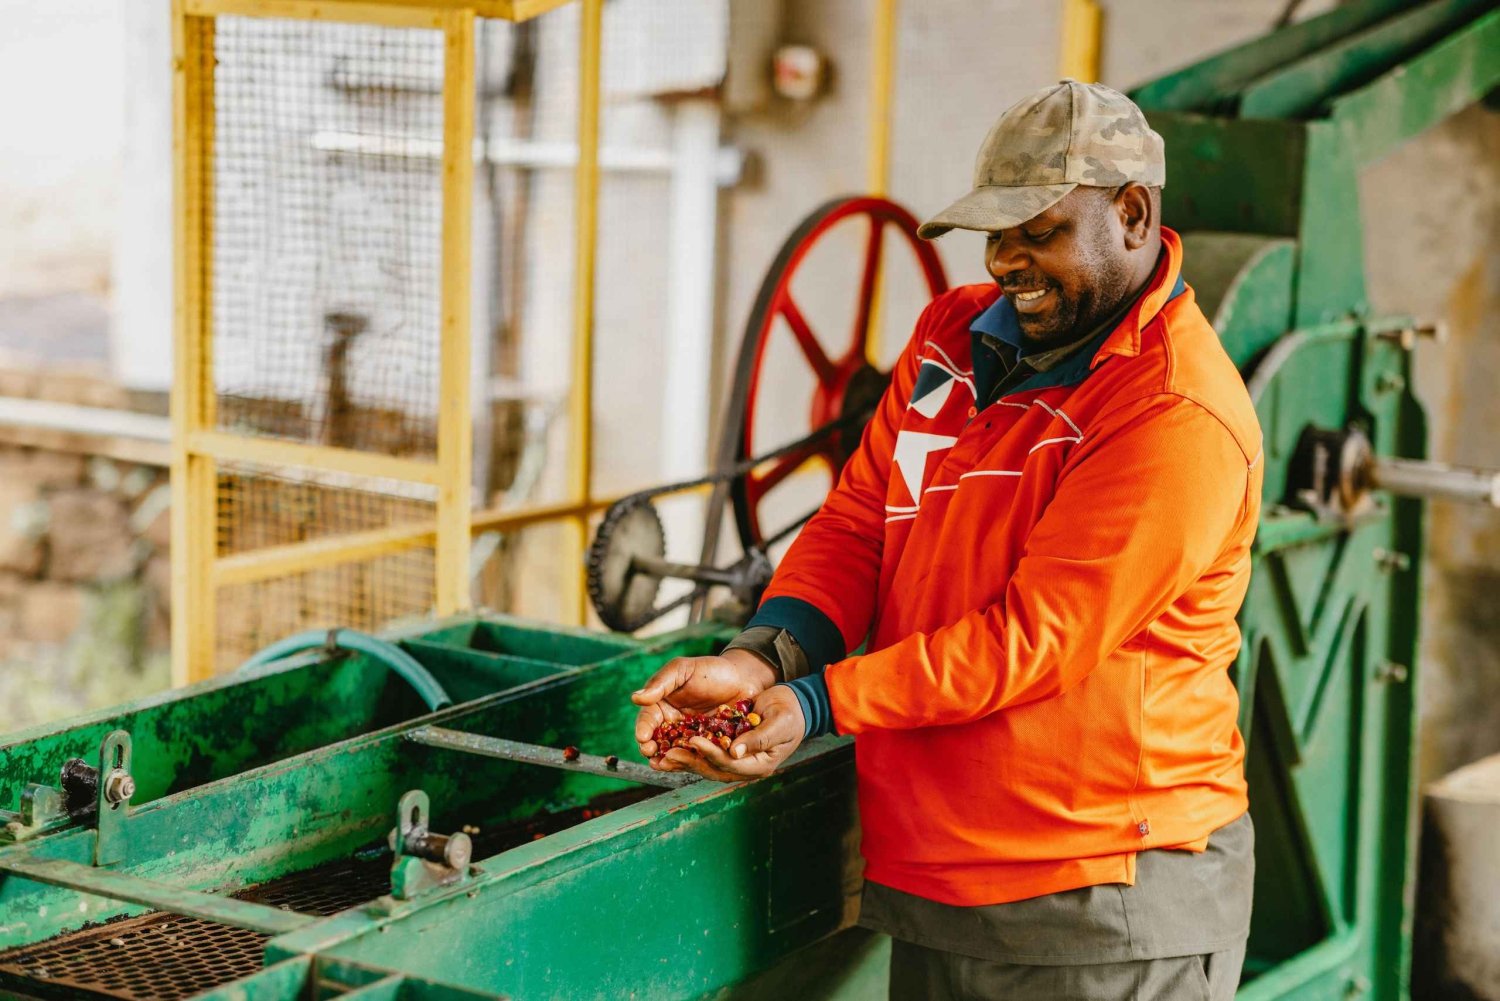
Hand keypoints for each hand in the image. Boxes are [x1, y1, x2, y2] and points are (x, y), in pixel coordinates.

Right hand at [632, 649, 775, 757]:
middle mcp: (672, 724)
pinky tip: (688, 764)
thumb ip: (660, 683)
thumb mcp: (682, 670)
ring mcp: (690, 737)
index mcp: (662, 706)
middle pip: (657, 741)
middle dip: (651, 749)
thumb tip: (635, 698)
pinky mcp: (707, 746)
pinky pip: (697, 756)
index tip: (642, 737)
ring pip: (674, 752)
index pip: (647, 720)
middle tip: (651, 754)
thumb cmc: (710, 670)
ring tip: (664, 764)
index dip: (643, 729)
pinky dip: (691, 762)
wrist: (743, 678)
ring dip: (667, 760)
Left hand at [657, 684, 806, 782]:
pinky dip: (690, 751)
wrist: (795, 706)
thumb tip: (735, 751)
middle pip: (714, 768)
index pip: (731, 763)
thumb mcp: (780, 723)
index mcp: (760, 764)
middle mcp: (746, 767)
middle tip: (668, 754)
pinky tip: (672, 746)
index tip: (694, 740)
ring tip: (663, 755)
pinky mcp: (729, 750)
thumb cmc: (791, 712)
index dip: (711, 752)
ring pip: (707, 764)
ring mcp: (737, 761)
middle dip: (691, 761)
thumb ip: (760, 738)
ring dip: (686, 760)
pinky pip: (706, 754)